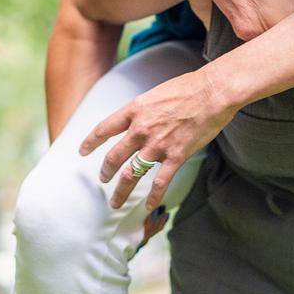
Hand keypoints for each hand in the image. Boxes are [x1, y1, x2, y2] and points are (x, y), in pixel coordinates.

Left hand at [77, 66, 236, 210]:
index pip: (104, 129)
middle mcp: (141, 129)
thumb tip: (137, 119)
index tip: (82, 150)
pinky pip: (160, 182)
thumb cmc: (187, 88)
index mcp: (134, 110)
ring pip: (132, 174)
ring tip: (115, 201)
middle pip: (114, 157)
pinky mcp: (176, 156)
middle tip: (102, 179)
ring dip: (121, 191)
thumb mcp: (155, 94)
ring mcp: (157, 145)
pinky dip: (153, 196)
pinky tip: (149, 205)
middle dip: (105, 171)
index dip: (90, 141)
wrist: (212, 92)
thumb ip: (143, 109)